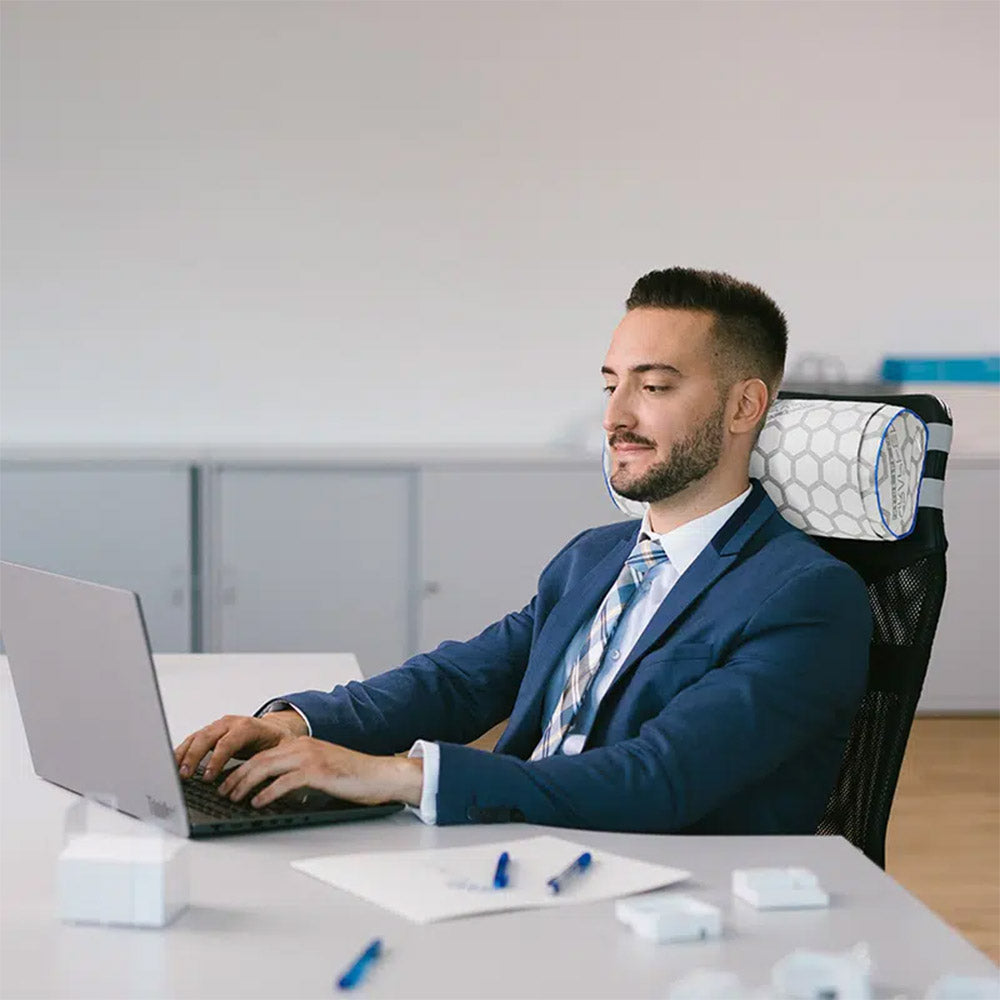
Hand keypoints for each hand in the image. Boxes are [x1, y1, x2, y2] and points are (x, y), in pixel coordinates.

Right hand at [173, 711, 307, 780]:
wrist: (276, 728)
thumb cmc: (278, 740)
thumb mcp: (282, 750)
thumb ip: (273, 761)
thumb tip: (267, 779)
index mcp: (248, 727)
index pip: (228, 742)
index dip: (216, 759)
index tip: (208, 777)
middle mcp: (230, 723)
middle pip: (206, 737)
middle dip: (194, 757)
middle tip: (184, 776)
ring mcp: (218, 726)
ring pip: (196, 737)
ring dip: (183, 754)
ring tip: (174, 772)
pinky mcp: (211, 733)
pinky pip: (193, 740)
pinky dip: (182, 752)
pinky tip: (173, 764)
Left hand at [216, 736, 422, 808]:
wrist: (379, 774)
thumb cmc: (354, 775)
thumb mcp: (322, 770)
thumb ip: (299, 774)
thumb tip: (276, 791)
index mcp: (302, 744)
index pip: (263, 754)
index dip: (243, 768)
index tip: (228, 780)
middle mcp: (303, 746)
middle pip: (259, 759)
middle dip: (236, 776)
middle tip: (223, 791)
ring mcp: (309, 757)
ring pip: (265, 767)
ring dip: (244, 784)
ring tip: (233, 797)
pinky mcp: (317, 771)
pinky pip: (283, 782)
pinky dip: (266, 793)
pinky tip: (257, 802)